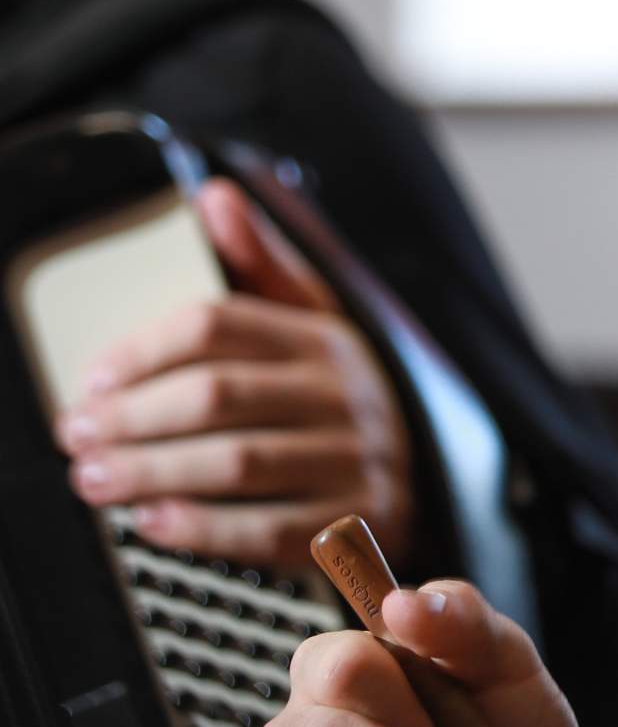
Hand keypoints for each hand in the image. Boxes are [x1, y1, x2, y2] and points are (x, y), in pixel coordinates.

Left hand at [54, 179, 415, 570]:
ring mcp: (355, 461)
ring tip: (95, 479)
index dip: (143, 350)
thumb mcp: (313, 318)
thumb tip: (214, 196)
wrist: (430, 479)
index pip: (219, 324)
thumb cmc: (338, 397)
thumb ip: (258, 261)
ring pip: (237, 463)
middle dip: (133, 417)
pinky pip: (269, 531)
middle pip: (219, 395)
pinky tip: (153, 522)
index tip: (93, 379)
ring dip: (152, 472)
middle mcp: (343, 394)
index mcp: (323, 335)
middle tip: (77, 435)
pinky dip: (203, 528)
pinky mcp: (356, 527)